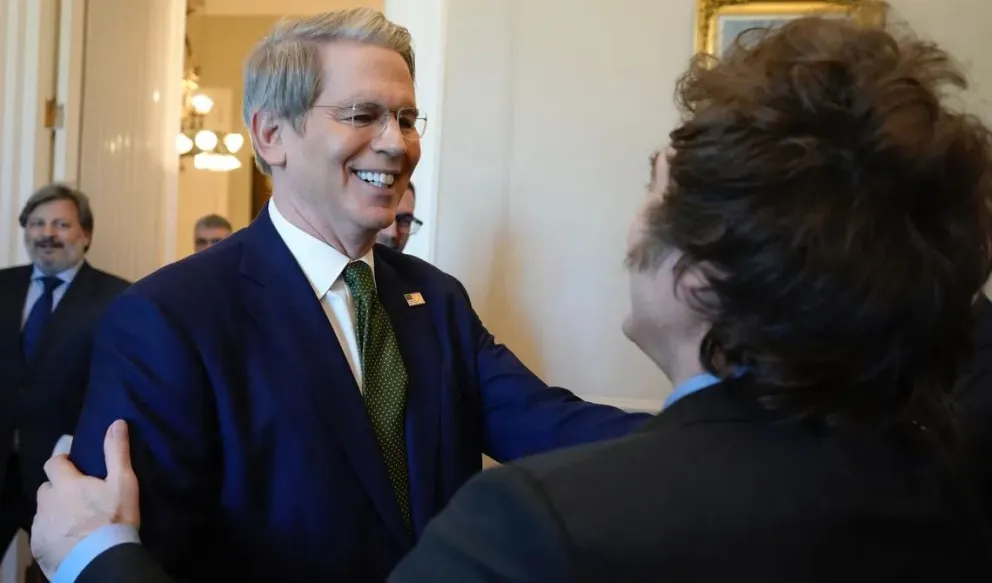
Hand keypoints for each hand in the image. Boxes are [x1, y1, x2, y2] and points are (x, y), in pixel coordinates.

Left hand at [31, 420, 139, 578]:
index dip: (63, 462)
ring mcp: (41, 525)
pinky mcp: (39, 546)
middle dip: (59, 488)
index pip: (54, 463)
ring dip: (56, 510)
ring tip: (76, 520)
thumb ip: (117, 452)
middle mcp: (47, 502)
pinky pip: (43, 533)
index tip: (75, 467)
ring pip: (44, 511)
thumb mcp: (123, 483)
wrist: (100, 561)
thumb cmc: (114, 519)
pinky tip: (70, 538)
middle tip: (79, 497)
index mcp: (66, 484)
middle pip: (47, 488)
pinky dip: (53, 532)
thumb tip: (116, 423)